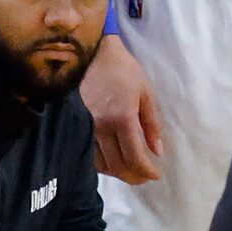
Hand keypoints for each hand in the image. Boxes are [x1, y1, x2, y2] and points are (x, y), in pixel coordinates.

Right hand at [83, 33, 162, 182]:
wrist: (92, 53)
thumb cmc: (123, 70)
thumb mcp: (145, 93)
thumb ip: (152, 124)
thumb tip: (157, 152)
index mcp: (122, 118)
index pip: (134, 157)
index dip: (146, 172)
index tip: (155, 175)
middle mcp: (101, 127)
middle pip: (117, 166)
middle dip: (134, 176)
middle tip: (144, 176)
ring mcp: (85, 127)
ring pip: (100, 164)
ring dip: (117, 172)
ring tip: (130, 169)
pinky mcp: (74, 125)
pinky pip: (88, 154)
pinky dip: (102, 163)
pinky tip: (112, 159)